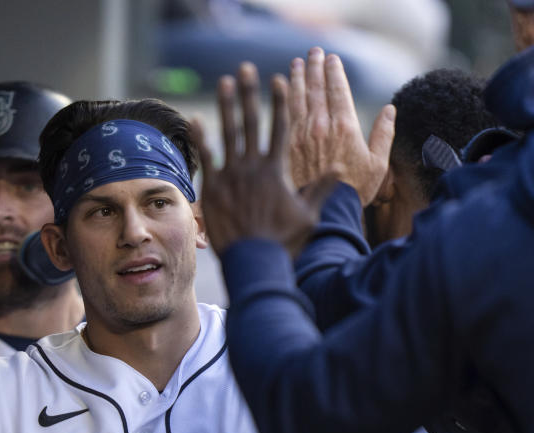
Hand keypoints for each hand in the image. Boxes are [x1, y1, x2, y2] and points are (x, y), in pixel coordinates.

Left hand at [192, 62, 332, 257]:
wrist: (255, 261)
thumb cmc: (283, 241)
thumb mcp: (309, 215)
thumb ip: (321, 190)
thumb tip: (339, 170)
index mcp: (277, 170)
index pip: (281, 128)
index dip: (280, 103)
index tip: (278, 80)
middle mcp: (254, 166)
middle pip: (252, 122)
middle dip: (249, 94)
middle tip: (245, 70)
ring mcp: (232, 176)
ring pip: (228, 133)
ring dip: (226, 106)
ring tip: (223, 83)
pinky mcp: (214, 188)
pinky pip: (207, 157)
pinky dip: (201, 138)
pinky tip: (195, 119)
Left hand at [287, 48, 394, 204]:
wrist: (325, 214)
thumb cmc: (355, 192)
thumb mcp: (378, 165)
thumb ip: (384, 135)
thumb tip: (391, 110)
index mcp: (345, 127)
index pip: (338, 89)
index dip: (334, 71)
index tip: (332, 58)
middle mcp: (321, 126)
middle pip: (315, 88)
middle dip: (314, 67)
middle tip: (313, 53)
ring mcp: (300, 135)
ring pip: (297, 98)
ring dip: (297, 77)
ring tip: (297, 64)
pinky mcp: (285, 146)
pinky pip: (283, 115)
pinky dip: (282, 98)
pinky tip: (281, 89)